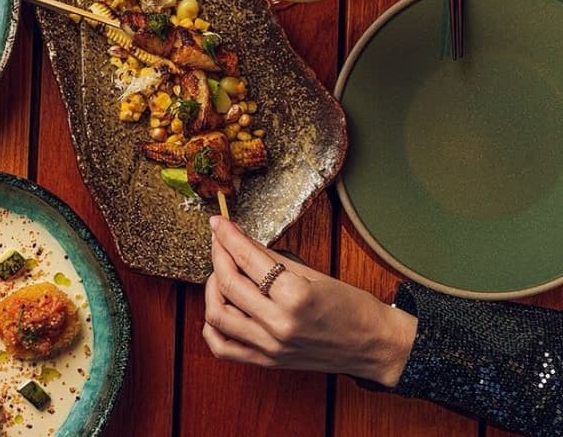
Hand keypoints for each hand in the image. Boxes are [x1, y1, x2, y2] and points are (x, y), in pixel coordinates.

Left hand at [202, 216, 416, 386]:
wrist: (375, 345)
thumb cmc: (352, 307)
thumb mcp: (313, 274)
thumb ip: (272, 258)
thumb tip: (240, 238)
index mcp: (296, 296)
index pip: (248, 259)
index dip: (228, 236)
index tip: (218, 223)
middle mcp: (279, 324)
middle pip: (228, 284)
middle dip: (218, 255)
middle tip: (219, 242)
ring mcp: (270, 346)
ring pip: (217, 316)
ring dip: (211, 289)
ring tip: (221, 274)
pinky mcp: (267, 362)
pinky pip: (223, 348)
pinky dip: (211, 328)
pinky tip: (219, 308)